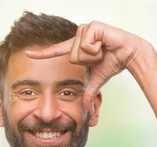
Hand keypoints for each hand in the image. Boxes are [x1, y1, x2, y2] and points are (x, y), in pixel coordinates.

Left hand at [25, 21, 146, 112]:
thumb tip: (88, 110)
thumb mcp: (98, 79)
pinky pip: (87, 45)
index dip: (42, 54)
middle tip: (101, 56)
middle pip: (72, 57)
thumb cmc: (114, 62)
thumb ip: (89, 92)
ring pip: (78, 52)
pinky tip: (105, 44)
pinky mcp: (92, 26)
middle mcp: (78, 36)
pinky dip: (98, 49)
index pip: (56, 51)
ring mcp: (85, 29)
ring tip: (103, 50)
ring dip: (94, 55)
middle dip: (88, 61)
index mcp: (77, 47)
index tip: (27, 54)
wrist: (130, 54)